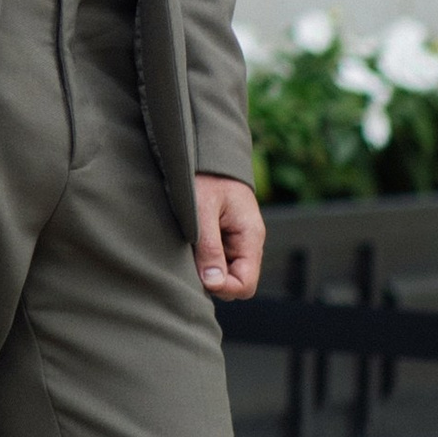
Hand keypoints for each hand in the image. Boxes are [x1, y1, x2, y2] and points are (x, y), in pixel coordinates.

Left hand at [194, 174, 263, 300]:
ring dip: (205, 268)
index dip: (223, 287)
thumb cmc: (203, 175)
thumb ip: (209, 246)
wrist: (203, 149)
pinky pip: (215, 259)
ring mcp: (235, 240)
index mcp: (250, 236)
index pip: (245, 284)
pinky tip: (187, 244)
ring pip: (223, 272)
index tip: (199, 277)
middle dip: (213, 280)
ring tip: (187, 248)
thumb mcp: (203, 209)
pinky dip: (202, 258)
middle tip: (189, 262)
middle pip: (235, 282)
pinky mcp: (223, 235)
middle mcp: (246, 242)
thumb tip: (213, 283)